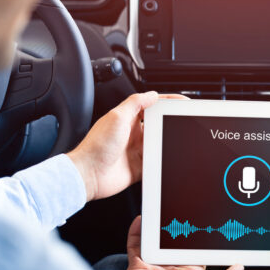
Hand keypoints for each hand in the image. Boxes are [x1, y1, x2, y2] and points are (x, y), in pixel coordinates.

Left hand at [67, 92, 186, 201]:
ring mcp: (136, 151)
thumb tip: (152, 95)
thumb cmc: (96, 146)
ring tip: (174, 141)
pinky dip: (162, 160)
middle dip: (169, 122)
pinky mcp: (139, 167)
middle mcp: (132, 134)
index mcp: (127, 119)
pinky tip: (167, 158)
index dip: (166, 102)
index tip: (180, 102)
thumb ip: (135, 103)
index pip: (150, 106)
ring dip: (166, 142)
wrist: (89, 174)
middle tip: (181, 122)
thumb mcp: (117, 117)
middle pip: (157, 124)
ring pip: (159, 143)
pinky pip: (156, 162)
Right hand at [124, 216, 243, 269]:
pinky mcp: (138, 262)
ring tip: (159, 212)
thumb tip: (240, 268)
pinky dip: (138, 231)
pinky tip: (142, 219)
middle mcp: (171, 265)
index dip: (195, 233)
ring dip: (155, 226)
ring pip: (154, 239)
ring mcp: (154, 263)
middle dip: (173, 226)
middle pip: (171, 240)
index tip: (197, 219)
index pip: (193, 246)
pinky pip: (136, 243)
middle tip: (175, 210)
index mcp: (188, 269)